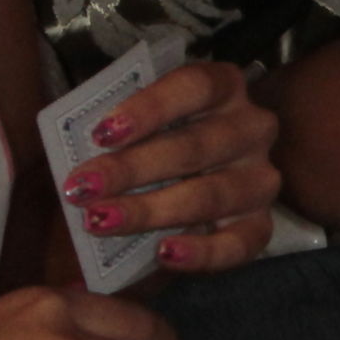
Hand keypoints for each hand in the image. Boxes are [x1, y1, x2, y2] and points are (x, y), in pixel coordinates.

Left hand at [57, 59, 279, 275]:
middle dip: (131, 170)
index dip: (149, 108)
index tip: (101, 134)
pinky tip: (163, 254)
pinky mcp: (262, 223)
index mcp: (224, 87)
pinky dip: (202, 252)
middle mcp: (251, 128)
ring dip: (151, 210)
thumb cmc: (154, 141)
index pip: (194, 86)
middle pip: (195, 146)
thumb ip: (118, 129)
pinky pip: (240, 244)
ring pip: (211, 195)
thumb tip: (78, 152)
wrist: (190, 178)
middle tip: (81, 189)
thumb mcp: (140, 121)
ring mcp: (260, 178)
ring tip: (101, 221)